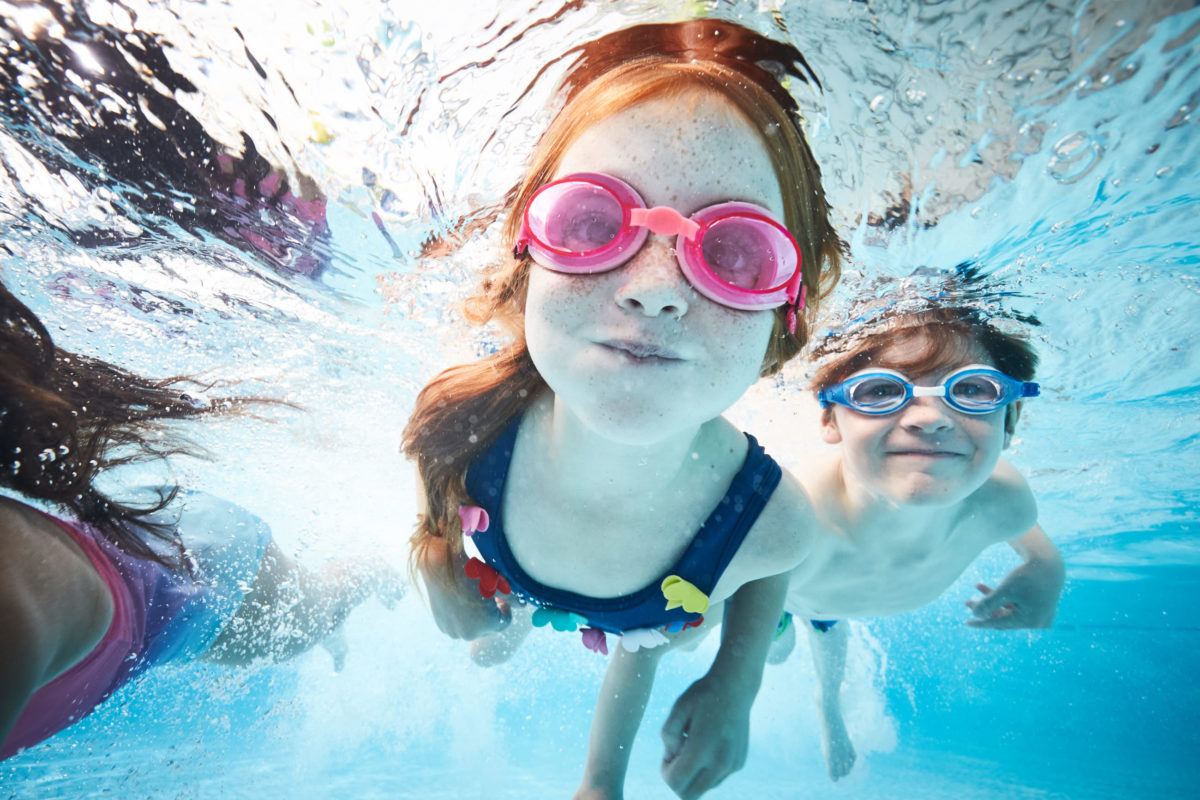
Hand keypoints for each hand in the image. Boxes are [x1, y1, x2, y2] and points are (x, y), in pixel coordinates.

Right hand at [421, 538, 510, 639]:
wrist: (440, 566)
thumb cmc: (472, 572)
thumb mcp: (498, 582)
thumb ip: (513, 596)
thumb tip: (524, 605)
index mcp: (487, 624)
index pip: (504, 622)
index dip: (504, 609)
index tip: (500, 597)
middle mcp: (470, 633)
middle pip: (488, 626)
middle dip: (490, 613)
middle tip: (487, 595)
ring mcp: (454, 632)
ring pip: (473, 626)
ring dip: (476, 616)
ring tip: (472, 595)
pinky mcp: (442, 627)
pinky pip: (458, 625)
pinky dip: (461, 616)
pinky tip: (459, 599)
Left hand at [660, 673, 752, 798]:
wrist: (735, 687)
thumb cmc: (702, 696)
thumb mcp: (677, 709)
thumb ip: (667, 736)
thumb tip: (672, 758)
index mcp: (702, 749)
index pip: (675, 783)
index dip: (665, 772)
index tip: (668, 753)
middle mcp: (720, 762)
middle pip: (690, 795)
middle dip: (678, 780)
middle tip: (678, 754)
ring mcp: (732, 765)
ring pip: (704, 788)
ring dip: (694, 774)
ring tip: (694, 745)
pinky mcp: (738, 763)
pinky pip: (716, 777)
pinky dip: (707, 767)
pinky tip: (708, 743)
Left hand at [965, 558, 1062, 628]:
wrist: (1048, 562)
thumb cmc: (1026, 575)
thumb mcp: (1004, 590)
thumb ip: (988, 604)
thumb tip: (975, 615)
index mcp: (1030, 621)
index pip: (999, 623)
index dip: (981, 623)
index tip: (966, 623)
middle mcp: (1036, 623)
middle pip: (1004, 617)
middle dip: (985, 609)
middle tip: (967, 602)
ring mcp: (1039, 616)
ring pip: (1008, 610)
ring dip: (992, 600)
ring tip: (977, 586)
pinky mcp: (1039, 608)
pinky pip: (1016, 606)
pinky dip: (1003, 598)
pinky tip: (986, 586)